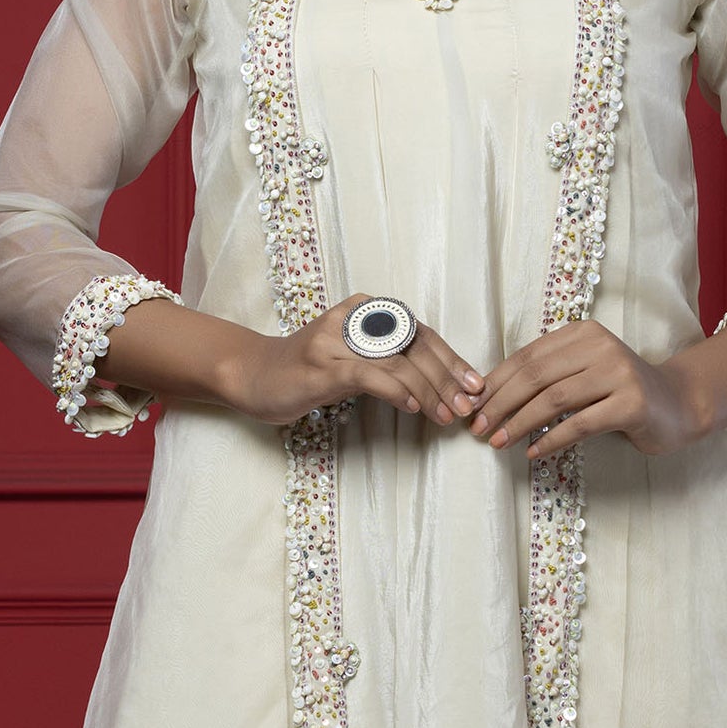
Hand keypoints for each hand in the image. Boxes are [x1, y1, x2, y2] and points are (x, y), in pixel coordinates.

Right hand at [226, 296, 483, 428]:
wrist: (252, 375)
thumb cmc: (307, 371)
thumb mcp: (353, 360)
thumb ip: (388, 362)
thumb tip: (439, 385)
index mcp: (367, 312)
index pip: (421, 334)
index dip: (452, 361)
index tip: (475, 386)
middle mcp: (355, 318)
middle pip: (416, 346)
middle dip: (447, 379)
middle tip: (467, 407)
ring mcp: (338, 341)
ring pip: (399, 362)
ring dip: (429, 391)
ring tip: (446, 415)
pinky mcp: (323, 365)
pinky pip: (370, 375)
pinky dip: (397, 391)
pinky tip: (414, 407)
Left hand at [467, 319, 701, 458]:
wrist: (679, 405)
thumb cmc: (621, 393)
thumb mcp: (583, 374)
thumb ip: (547, 377)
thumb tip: (490, 399)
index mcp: (582, 333)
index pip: (527, 356)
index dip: (495, 383)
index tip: (471, 408)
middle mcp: (600, 346)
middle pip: (536, 375)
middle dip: (500, 403)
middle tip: (478, 428)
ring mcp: (618, 373)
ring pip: (554, 398)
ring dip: (520, 422)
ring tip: (498, 442)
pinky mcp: (632, 403)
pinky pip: (581, 423)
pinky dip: (552, 439)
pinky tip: (533, 453)